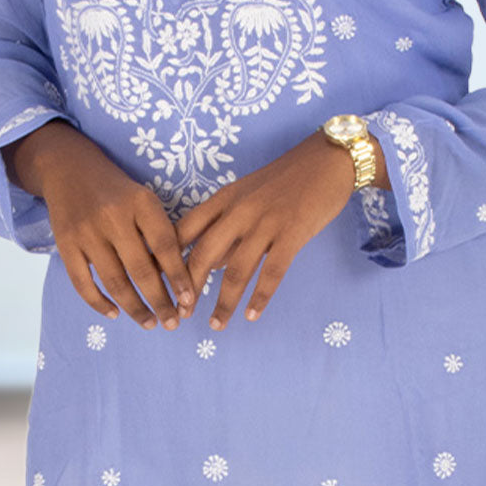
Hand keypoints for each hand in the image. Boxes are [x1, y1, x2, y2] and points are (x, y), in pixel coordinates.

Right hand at [24, 126, 196, 331]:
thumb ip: (158, 231)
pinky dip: (99, 303)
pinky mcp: (65, 244)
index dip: (179, 275)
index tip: (189, 300)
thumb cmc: (116, 190)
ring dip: (134, 308)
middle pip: (141, 269)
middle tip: (172, 323)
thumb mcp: (143, 197)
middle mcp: (113, 216)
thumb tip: (179, 278)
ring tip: (150, 322)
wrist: (69, 168)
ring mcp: (87, 232)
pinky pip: (83, 283)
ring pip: (114, 281)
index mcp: (140, 202)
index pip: (165, 244)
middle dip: (159, 301)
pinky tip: (115, 313)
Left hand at [173, 132, 353, 329]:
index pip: (185, 230)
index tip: (160, 285)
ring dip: (224, 302)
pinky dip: (260, 298)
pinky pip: (272, 272)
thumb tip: (212, 264)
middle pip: (204, 253)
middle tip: (181, 313)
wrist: (325, 160)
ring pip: (236, 270)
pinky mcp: (292, 233)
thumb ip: (228, 228)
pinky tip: (252, 314)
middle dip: (189, 288)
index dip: (170, 259)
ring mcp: (266, 222)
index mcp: (224, 198)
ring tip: (216, 325)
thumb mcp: (247, 196)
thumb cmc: (285, 180)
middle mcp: (239, 210)